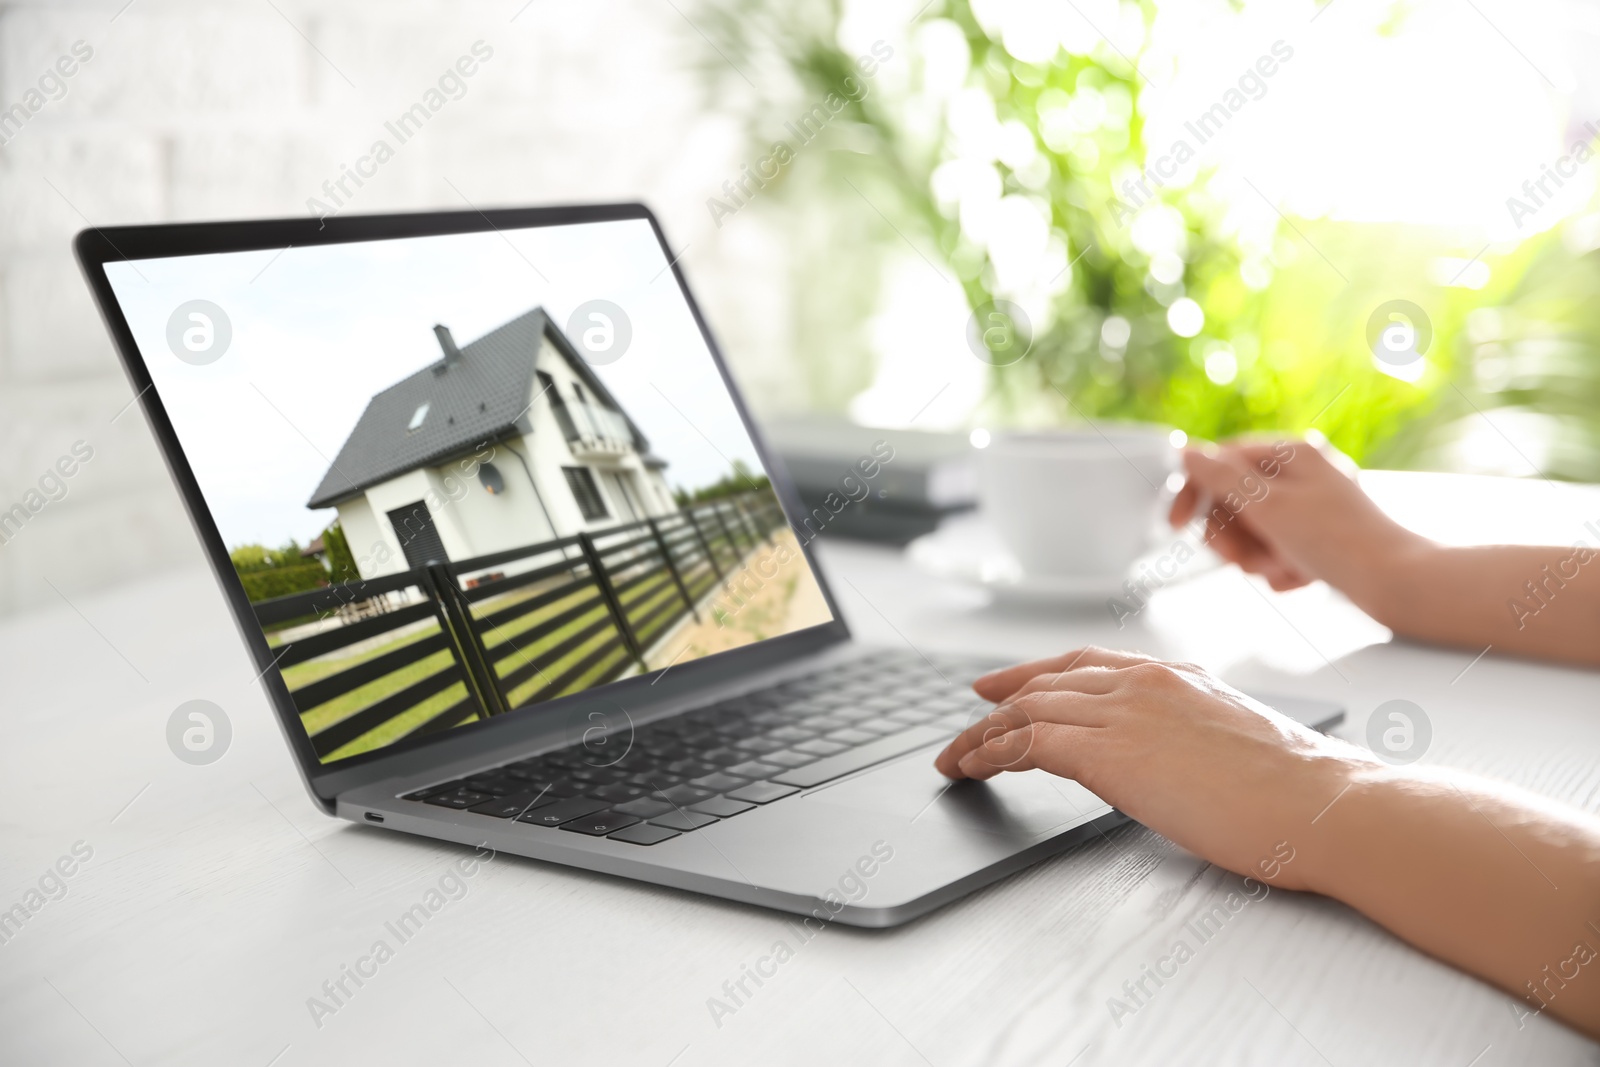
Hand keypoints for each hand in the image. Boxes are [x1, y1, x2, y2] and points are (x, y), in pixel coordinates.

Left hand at [933, 647, 1381, 890]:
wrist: (1323, 803)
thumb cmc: (1300, 789)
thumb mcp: (1235, 741)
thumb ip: (1192, 735)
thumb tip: (1173, 758)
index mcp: (1176, 675)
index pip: (1086, 662)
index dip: (1036, 674)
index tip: (1005, 685)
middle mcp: (1144, 682)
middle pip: (1046, 683)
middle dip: (999, 703)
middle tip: (968, 721)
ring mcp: (1124, 712)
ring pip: (1027, 711)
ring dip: (982, 736)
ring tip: (955, 759)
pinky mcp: (1108, 753)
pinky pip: (1026, 744)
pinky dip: (990, 753)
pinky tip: (972, 769)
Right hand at [1168, 438, 1424, 595]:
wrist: (1395, 583)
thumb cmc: (1338, 542)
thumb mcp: (1268, 507)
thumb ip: (1221, 478)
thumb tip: (1187, 452)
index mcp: (1291, 453)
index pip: (1222, 462)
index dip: (1194, 493)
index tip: (1175, 525)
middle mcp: (1302, 472)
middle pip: (1235, 499)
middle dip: (1233, 536)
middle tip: (1242, 560)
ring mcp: (1311, 504)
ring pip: (1253, 528)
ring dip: (1256, 556)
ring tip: (1279, 570)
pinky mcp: (1319, 534)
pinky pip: (1277, 546)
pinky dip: (1280, 566)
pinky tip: (1299, 577)